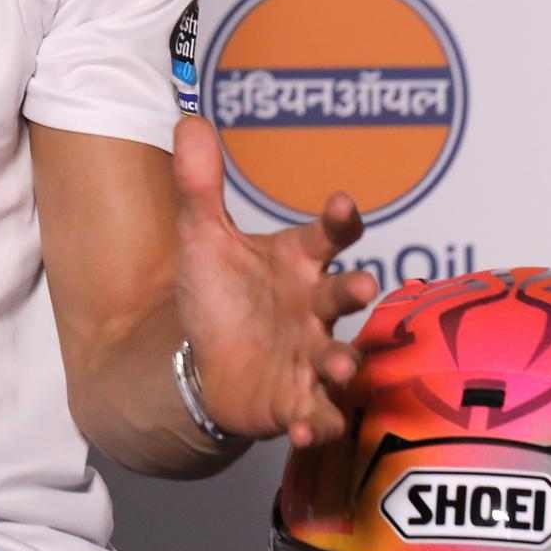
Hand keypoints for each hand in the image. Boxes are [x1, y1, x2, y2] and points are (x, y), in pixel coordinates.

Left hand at [170, 115, 376, 448]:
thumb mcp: (202, 239)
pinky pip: (317, 415)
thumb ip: (199, 185)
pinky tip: (306, 430)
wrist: (205, 364)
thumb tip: (188, 119)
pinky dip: (317, 424)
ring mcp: (311, 356)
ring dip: (344, 362)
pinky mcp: (297, 402)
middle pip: (342, 295)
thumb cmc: (219, 296)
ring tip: (341, 366)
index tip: (343, 204)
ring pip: (339, 358)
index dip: (339, 219)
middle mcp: (314, 307)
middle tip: (362, 286)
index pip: (328, 234)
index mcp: (299, 262)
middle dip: (353, 290)